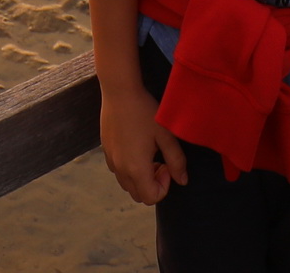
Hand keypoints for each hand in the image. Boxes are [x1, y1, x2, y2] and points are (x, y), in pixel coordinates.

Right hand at [99, 80, 187, 204]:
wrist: (119, 92)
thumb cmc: (144, 111)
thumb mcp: (166, 135)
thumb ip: (176, 161)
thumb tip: (182, 181)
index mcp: (136, 168)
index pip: (151, 197)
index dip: (164, 186)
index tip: (167, 165)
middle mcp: (121, 169)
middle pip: (139, 195)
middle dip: (153, 184)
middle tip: (160, 161)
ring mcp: (111, 160)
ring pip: (127, 184)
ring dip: (141, 178)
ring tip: (149, 155)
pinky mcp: (106, 151)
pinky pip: (118, 171)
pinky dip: (129, 169)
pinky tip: (136, 147)